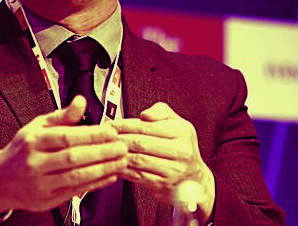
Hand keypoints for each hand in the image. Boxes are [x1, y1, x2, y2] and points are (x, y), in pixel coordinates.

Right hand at [0, 96, 127, 215]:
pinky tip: (110, 175)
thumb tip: (81, 101)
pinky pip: (75, 192)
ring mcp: (40, 184)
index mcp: (32, 141)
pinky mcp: (46, 201)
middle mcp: (34, 163)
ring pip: (76, 177)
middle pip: (73, 158)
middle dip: (102, 152)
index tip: (111, 131)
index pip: (66, 137)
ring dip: (103, 169)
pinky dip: (95, 184)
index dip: (91, 135)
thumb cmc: (22, 150)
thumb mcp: (36, 127)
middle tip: (122, 146)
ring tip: (121, 161)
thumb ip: (62, 116)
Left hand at [112, 102, 214, 218]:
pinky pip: (138, 175)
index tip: (109, 125)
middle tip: (103, 137)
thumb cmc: (179, 146)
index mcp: (182, 131)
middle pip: (140, 143)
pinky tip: (115, 164)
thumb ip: (160, 112)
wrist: (194, 178)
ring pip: (137, 159)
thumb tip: (144, 115)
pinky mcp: (164, 185)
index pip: (146, 126)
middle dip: (118, 139)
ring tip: (106, 150)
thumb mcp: (176, 123)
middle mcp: (181, 151)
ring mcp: (173, 170)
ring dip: (118, 155)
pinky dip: (123, 169)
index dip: (124, 125)